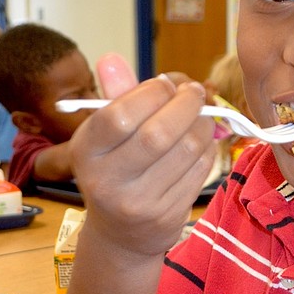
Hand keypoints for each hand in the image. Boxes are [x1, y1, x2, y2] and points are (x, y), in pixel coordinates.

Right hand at [69, 75, 216, 257]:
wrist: (121, 235)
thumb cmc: (114, 171)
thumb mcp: (103, 137)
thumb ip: (114, 97)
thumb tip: (112, 58)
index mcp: (85, 154)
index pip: (118, 116)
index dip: (151, 92)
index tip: (167, 83)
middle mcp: (107, 182)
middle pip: (158, 134)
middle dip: (185, 104)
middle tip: (194, 92)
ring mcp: (139, 203)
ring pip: (186, 150)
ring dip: (202, 123)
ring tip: (201, 113)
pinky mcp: (168, 215)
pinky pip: (200, 170)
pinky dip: (207, 148)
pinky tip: (201, 140)